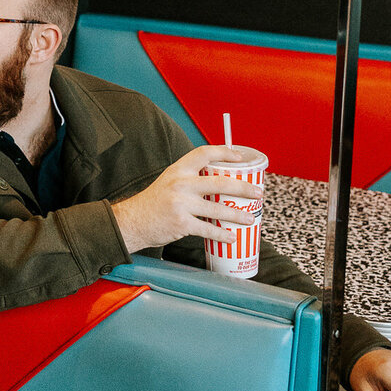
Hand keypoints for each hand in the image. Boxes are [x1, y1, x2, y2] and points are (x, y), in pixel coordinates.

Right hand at [112, 147, 263, 253]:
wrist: (132, 221)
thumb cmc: (154, 203)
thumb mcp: (169, 181)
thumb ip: (190, 179)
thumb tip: (219, 181)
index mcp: (179, 170)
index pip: (204, 153)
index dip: (224, 152)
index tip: (239, 157)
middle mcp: (181, 184)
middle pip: (220, 183)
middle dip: (243, 188)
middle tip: (257, 193)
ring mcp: (181, 204)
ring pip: (218, 209)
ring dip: (238, 215)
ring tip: (250, 218)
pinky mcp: (181, 223)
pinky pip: (208, 230)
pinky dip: (222, 235)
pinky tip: (232, 237)